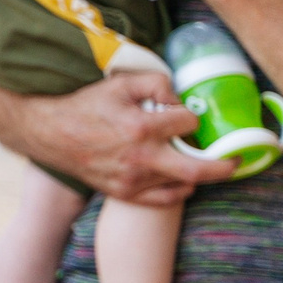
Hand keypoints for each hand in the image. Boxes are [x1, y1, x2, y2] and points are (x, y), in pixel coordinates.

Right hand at [10, 68, 233, 206]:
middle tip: (235, 160)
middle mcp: (140, 157)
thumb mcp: (119, 83)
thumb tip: (179, 98)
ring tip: (199, 161)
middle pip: (199, 169)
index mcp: (141, 127)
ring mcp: (131, 179)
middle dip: (224, 165)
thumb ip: (156, 82)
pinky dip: (178, 190)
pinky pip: (163, 199)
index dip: (190, 115)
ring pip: (183, 183)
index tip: (184, 114)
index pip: (187, 122)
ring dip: (197, 172)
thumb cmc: (83, 105)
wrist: (47, 131)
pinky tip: (181, 180)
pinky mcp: (123, 192)